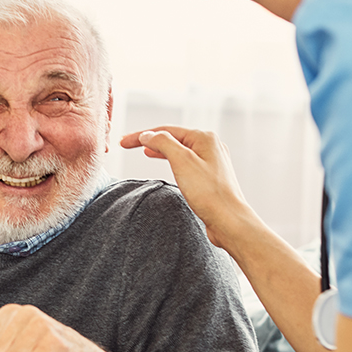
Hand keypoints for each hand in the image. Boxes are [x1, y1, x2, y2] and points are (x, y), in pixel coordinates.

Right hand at [121, 126, 249, 249]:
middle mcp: (210, 146)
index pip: (165, 131)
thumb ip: (163, 143)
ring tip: (144, 151)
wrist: (229, 220)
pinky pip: (186, 162)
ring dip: (160, 149)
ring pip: (180, 150)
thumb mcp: (181, 161)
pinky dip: (171, 160)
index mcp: (204, 137)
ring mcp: (211, 161)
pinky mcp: (210, 177)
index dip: (141, 135)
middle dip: (150, 140)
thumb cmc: (209, 193)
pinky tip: (167, 164)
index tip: (123, 143)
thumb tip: (148, 135)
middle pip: (173, 138)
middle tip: (128, 145)